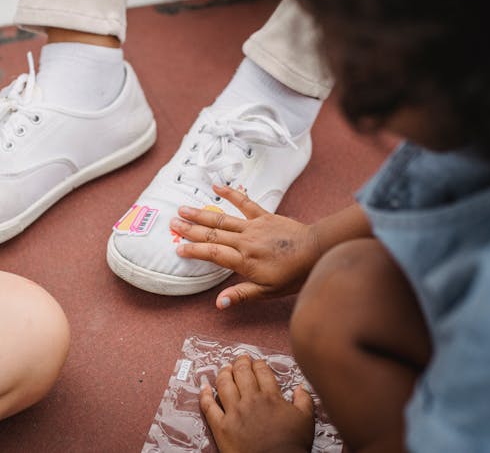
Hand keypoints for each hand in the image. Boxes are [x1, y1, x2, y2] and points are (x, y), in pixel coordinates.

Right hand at [171, 184, 319, 308]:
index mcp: (244, 260)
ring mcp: (254, 226)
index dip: (194, 251)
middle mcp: (245, 241)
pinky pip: (244, 202)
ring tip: (183, 209)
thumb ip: (241, 294)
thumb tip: (219, 303)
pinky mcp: (263, 216)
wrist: (317, 251)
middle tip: (172, 224)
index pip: (213, 254)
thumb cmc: (293, 274)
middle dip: (190, 229)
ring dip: (202, 214)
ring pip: (222, 219)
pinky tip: (216, 187)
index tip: (178, 248)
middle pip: (212, 234)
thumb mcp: (268, 291)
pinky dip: (230, 194)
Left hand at [200, 355, 313, 452]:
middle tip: (240, 359)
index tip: (256, 361)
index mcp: (271, 397)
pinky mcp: (221, 426)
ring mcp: (234, 413)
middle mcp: (250, 400)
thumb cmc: (291, 446)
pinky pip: (209, 407)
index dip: (258, 364)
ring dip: (223, 373)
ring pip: (224, 385)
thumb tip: (300, 388)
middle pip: (242, 373)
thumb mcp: (306, 421)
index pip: (262, 372)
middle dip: (240, 363)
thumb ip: (304, 401)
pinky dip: (204, 395)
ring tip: (225, 369)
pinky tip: (204, 388)